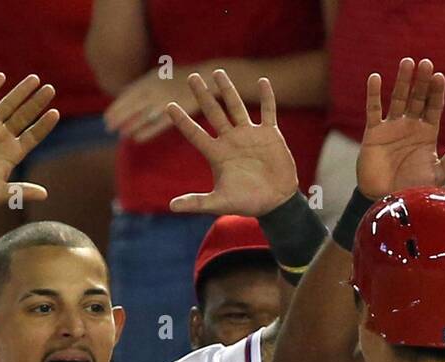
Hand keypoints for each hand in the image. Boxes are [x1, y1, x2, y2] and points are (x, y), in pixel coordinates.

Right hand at [0, 74, 59, 205]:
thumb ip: (20, 191)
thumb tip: (45, 195)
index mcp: (12, 154)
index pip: (33, 135)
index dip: (44, 125)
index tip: (54, 112)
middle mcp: (3, 137)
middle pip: (24, 116)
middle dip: (37, 102)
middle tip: (51, 89)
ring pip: (8, 105)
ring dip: (20, 92)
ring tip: (35, 78)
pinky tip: (1, 77)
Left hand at [105, 67, 201, 142]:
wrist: (203, 77)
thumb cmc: (179, 77)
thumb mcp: (157, 75)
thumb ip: (141, 84)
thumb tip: (123, 93)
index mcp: (149, 80)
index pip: (127, 95)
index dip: (116, 107)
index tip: (106, 118)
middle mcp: (155, 90)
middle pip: (132, 105)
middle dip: (118, 117)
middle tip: (107, 128)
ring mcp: (165, 101)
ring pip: (143, 115)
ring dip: (130, 125)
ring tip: (120, 134)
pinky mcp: (176, 111)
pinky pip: (158, 124)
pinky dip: (146, 132)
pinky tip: (137, 138)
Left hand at [166, 69, 298, 215]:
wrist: (276, 203)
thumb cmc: (247, 203)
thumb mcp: (220, 203)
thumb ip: (197, 202)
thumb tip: (171, 206)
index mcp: (217, 154)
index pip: (195, 134)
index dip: (182, 121)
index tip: (169, 106)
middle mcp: (231, 140)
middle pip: (214, 113)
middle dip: (203, 95)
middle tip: (193, 77)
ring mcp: (250, 135)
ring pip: (236, 107)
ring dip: (228, 90)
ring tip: (218, 72)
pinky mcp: (270, 135)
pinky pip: (268, 112)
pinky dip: (267, 98)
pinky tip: (263, 82)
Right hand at [356, 58, 444, 199]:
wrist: (388, 201)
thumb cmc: (414, 189)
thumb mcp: (438, 173)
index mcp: (428, 133)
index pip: (434, 107)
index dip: (436, 92)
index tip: (439, 77)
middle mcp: (411, 126)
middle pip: (418, 98)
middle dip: (422, 81)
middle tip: (426, 63)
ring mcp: (392, 128)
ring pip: (398, 98)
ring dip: (402, 80)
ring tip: (407, 62)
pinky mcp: (373, 133)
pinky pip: (373, 110)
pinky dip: (374, 94)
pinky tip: (375, 78)